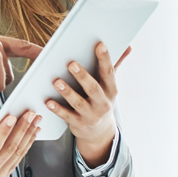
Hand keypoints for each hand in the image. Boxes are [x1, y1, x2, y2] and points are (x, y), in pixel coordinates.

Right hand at [0, 111, 41, 176]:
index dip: (3, 132)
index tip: (11, 117)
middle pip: (9, 149)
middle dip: (22, 129)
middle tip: (30, 114)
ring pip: (17, 153)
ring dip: (28, 135)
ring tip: (36, 121)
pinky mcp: (4, 175)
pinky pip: (18, 158)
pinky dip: (26, 144)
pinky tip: (32, 133)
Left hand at [46, 43, 130, 165]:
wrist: (99, 131)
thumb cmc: (101, 100)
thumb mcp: (110, 85)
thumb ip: (115, 65)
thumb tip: (129, 47)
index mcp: (111, 90)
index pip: (109, 73)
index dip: (105, 59)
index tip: (100, 44)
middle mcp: (103, 103)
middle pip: (93, 88)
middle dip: (82, 76)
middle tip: (71, 64)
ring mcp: (91, 115)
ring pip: (78, 103)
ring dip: (67, 92)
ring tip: (56, 81)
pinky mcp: (78, 123)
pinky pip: (67, 116)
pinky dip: (57, 109)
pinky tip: (48, 102)